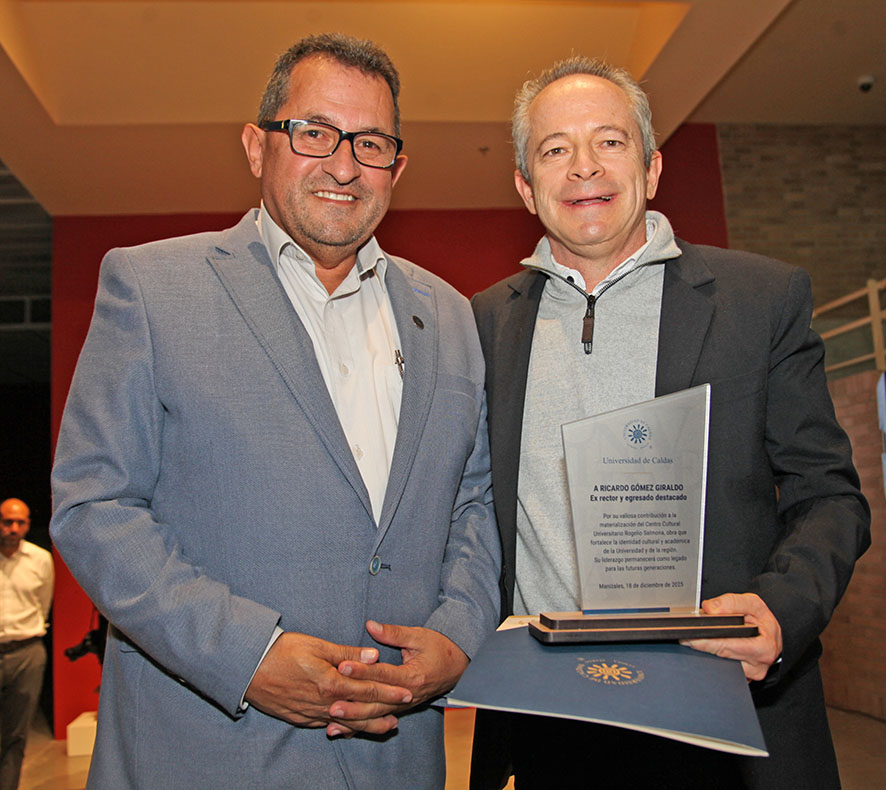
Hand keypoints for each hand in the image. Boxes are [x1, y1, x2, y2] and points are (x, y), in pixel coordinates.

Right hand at [244, 631, 412, 735]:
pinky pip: (328, 726)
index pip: (367, 688)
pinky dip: (345, 728)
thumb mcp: (316, 646)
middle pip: (361, 709)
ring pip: (347, 722)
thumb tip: (374, 655)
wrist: (248, 669)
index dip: (389, 690)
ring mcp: (312, 713)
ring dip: (369, 724)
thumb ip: (347, 653)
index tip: (407, 691)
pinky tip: (353, 728)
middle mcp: (324, 703)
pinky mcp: (300, 718)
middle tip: (405, 707)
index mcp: (331, 683)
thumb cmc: (282, 651)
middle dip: (385, 708)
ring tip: (387, 724)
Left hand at [331, 620, 468, 727]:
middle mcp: (408, 695)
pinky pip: (377, 720)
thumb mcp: (418, 636)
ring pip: (375, 715)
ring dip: (353, 718)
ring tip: (331, 719)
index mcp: (413, 676)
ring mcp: (403, 705)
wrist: (458, 667)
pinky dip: (358, 726)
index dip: (362, 671)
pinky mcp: (399, 709)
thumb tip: (371, 625)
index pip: (383, 674)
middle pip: (377, 701)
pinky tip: (340, 730)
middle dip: (353, 703)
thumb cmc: (438, 648)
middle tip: (331, 702)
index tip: (342, 667)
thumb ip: (393, 633)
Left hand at [680, 593, 782, 680]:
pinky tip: (705, 650)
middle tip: (684, 638)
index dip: (707, 640)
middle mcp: (757, 666)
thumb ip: (731, 602)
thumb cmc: (763, 621)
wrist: (771, 636)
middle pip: (721, 657)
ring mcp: (749, 675)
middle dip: (701, 646)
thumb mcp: (753, 604)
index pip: (728, 645)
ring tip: (695, 641)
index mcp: (763, 647)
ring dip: (705, 654)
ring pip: (720, 667)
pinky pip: (723, 671)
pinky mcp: (742, 679)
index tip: (690, 637)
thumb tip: (710, 609)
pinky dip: (712, 660)